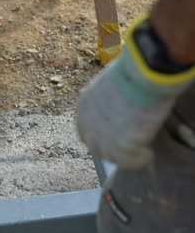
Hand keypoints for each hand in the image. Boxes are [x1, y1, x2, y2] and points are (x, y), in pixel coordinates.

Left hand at [77, 18, 194, 168]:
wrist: (144, 71)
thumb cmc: (134, 71)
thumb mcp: (111, 83)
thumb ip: (108, 98)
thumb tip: (118, 107)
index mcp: (84, 105)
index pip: (84, 131)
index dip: (98, 138)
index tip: (112, 141)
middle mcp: (88, 123)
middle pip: (95, 148)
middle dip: (111, 151)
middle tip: (128, 150)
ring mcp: (102, 136)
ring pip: (112, 157)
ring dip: (126, 157)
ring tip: (142, 152)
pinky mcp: (120, 145)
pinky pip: (129, 161)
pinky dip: (140, 160)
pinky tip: (148, 155)